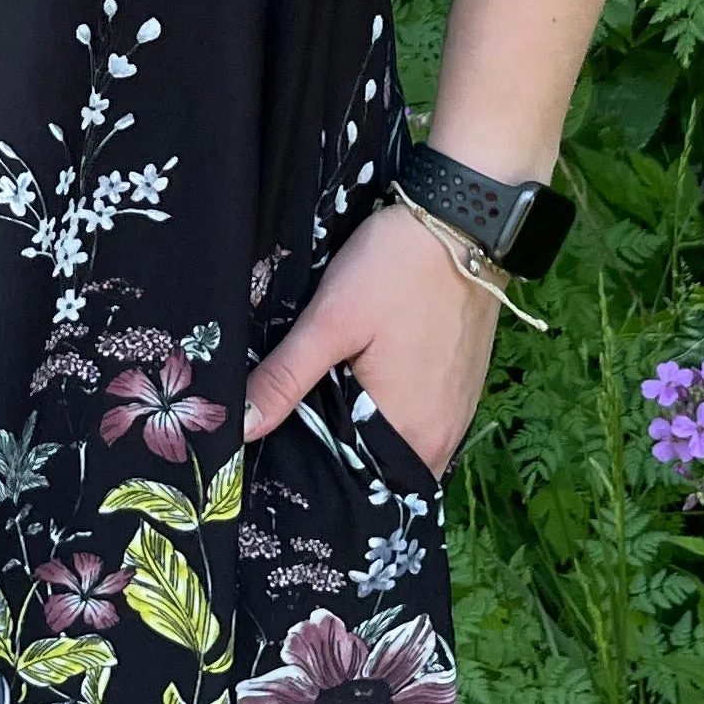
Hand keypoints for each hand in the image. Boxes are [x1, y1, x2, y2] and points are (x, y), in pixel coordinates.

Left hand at [240, 202, 501, 481]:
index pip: (353, 483)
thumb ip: (286, 378)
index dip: (315, 474)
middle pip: (376, 466)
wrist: (463, 220)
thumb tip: (240, 430)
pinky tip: (360, 384)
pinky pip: (417, 419)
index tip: (277, 460)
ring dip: (361, 429)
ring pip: (395, 442)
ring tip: (319, 405)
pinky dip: (387, 410)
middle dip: (335, 452)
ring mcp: (456, 413)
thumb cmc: (397, 269)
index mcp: (411, 435)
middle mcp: (441, 439)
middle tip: (290, 427)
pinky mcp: (462, 387)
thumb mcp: (331, 320)